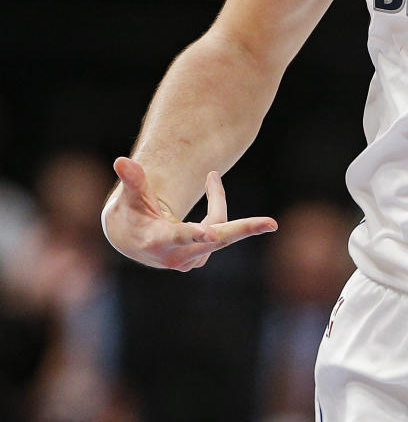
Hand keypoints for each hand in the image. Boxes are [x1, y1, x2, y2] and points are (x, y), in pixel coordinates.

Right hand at [104, 156, 276, 270]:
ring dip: (218, 201)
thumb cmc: (131, 212)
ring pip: (218, 227)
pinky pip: (219, 230)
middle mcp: (176, 256)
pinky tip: (212, 188)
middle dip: (244, 230)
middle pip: (215, 240)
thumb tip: (122, 161)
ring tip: (212, 178)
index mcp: (158, 241)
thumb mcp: (131, 196)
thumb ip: (132, 180)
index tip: (209, 232)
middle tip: (271, 224)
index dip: (195, 234)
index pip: (180, 236)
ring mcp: (190, 260)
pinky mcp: (199, 258)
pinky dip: (218, 210)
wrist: (130, 239)